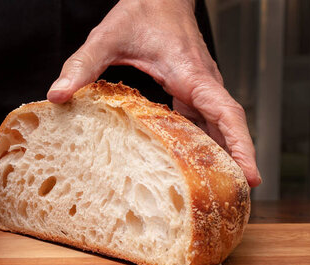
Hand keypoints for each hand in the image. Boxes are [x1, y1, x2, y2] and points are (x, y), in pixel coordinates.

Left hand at [47, 0, 260, 186]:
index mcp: (192, 74)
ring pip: (218, 128)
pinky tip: (194, 166)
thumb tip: (58, 95)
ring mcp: (200, 88)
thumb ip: (82, 65)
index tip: (251, 176)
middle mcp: (203, 84)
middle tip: (234, 201)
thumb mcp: (107, 37)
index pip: (227, 114)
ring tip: (218, 194)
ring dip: (222, 157)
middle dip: (237, 164)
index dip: (241, 147)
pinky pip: (203, 122)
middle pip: (228, 129)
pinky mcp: (191, 91)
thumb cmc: (141, 11)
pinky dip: (205, 145)